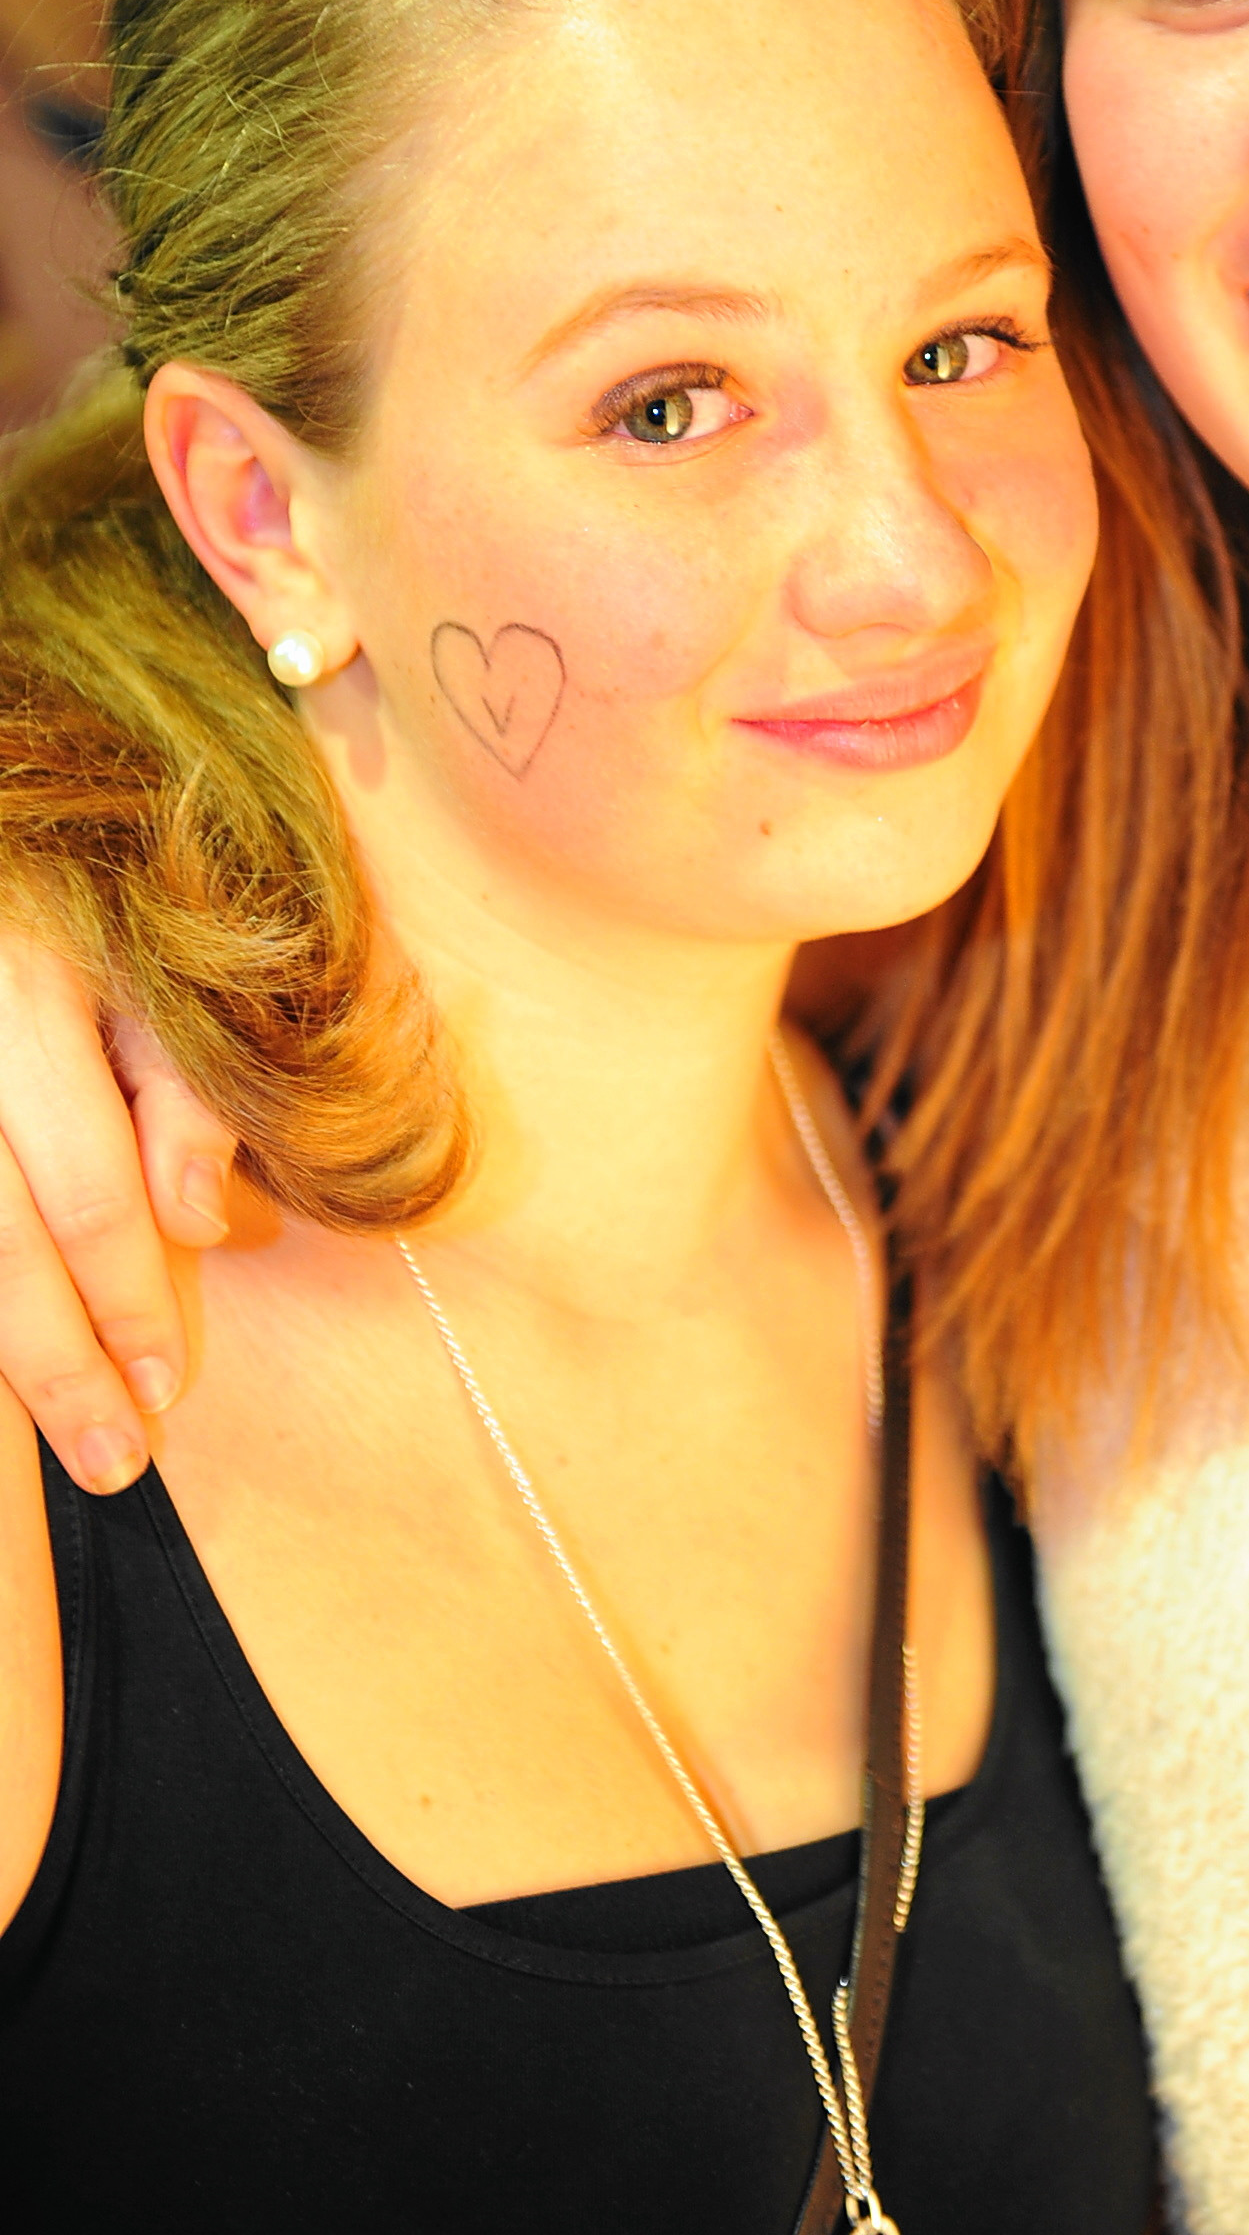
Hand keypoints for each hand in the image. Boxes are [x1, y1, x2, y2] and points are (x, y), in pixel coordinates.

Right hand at [0, 936, 233, 1491]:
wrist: (7, 821)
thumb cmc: (96, 895)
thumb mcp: (165, 957)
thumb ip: (188, 1084)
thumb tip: (199, 1225)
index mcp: (29, 987)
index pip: (84, 1181)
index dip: (127, 1292)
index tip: (168, 1384)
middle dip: (55, 1360)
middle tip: (113, 1457)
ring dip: (3, 1353)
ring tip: (59, 1439)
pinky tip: (3, 1370)